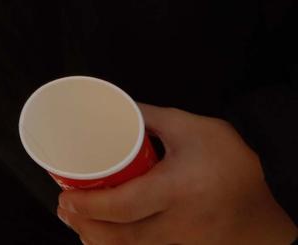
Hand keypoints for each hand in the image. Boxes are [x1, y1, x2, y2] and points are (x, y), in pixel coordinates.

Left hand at [58, 105, 296, 243]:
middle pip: (122, 238)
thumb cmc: (233, 163)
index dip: (88, 206)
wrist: (274, 201)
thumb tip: (111, 106)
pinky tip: (106, 238)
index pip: (123, 206)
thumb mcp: (192, 128)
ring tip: (79, 222)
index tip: (64, 197)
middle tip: (65, 209)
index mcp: (179, 190)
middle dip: (86, 227)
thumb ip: (148, 117)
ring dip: (100, 241)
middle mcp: (182, 225)